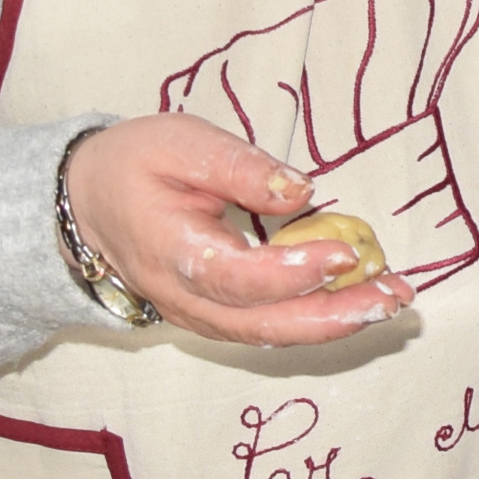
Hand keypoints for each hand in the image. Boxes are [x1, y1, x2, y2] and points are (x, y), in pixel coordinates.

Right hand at [62, 113, 417, 346]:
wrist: (86, 205)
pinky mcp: (215, 314)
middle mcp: (184, 299)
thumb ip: (239, 167)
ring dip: (334, 322)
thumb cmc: (133, 165)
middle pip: (263, 324)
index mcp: (171, 253)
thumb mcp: (180, 144)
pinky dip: (316, 319)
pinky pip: (267, 327)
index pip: (238, 278)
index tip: (348, 254)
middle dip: (334, 315)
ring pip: (269, 334)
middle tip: (393, 296)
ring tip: (393, 299)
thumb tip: (302, 191)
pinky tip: (360, 300)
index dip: (295, 273)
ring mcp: (199, 315)